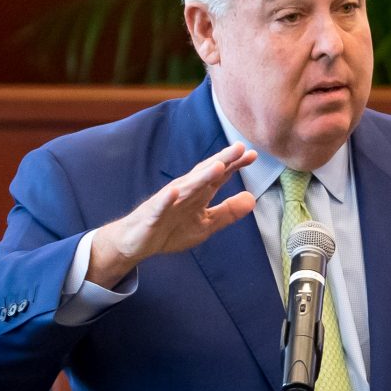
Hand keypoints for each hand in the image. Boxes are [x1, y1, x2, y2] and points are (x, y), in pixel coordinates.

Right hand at [89, 143, 257, 288]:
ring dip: (201, 176)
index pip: (219, 176)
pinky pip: (160, 206)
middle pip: (205, 174)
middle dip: (222, 160)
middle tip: (240, 147)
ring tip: (219, 165)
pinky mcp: (152, 215)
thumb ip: (228, 212)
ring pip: (186, 187)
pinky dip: (166, 199)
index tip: (253, 154)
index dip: (235, 165)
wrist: (137, 242)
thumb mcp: (206, 224)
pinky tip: (173, 191)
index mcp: (198, 194)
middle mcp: (184, 193)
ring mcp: (168, 202)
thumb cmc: (171, 229)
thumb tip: (252, 198)